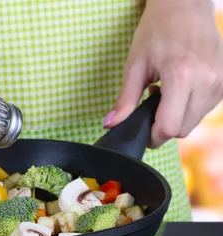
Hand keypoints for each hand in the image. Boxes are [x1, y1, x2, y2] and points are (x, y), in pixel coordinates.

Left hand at [104, 0, 222, 147]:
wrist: (185, 6)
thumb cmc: (157, 30)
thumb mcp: (135, 64)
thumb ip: (125, 99)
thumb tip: (110, 124)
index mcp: (182, 76)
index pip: (169, 127)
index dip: (152, 137)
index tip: (142, 132)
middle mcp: (207, 81)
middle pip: (182, 129)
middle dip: (163, 125)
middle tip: (151, 102)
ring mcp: (220, 82)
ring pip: (194, 121)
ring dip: (177, 115)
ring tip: (166, 90)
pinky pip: (204, 110)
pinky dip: (189, 106)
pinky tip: (180, 87)